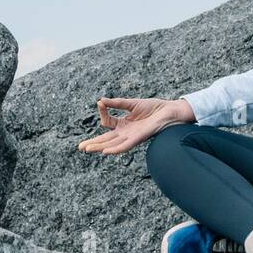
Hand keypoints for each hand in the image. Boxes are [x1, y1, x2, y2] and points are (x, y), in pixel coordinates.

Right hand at [77, 96, 195, 155]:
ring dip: (100, 147)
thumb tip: (100, 100)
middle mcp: (127, 132)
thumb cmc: (155, 108)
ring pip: (113, 144)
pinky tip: (106, 151)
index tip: (100, 103)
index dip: (102, 113)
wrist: (171, 111)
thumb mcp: (132, 104)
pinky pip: (126, 145)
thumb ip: (117, 103)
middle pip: (107, 139)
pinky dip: (115, 148)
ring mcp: (133, 136)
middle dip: (93, 143)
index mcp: (125, 124)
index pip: (107, 122)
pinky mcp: (140, 137)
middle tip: (80, 147)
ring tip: (88, 149)